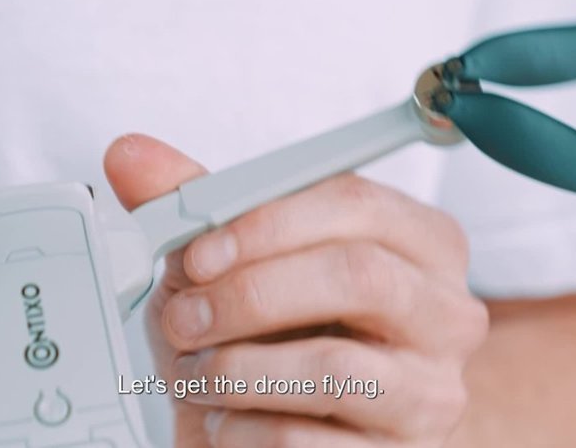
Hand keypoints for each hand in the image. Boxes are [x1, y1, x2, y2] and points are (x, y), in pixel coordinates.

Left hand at [106, 134, 487, 446]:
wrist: (310, 429)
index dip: (266, 223)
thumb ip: (196, 206)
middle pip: (358, 275)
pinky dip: (245, 430)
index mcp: (419, 242)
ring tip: (195, 374)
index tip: (198, 252)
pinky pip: (311, 441)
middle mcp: (444, 311)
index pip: (356, 204)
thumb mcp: (239, 262)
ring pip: (335, 366)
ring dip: (237, 370)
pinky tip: (224, 421)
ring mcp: (431, 390)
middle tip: (185, 319)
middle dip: (251, 295)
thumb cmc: (281, 331)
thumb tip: (131, 156)